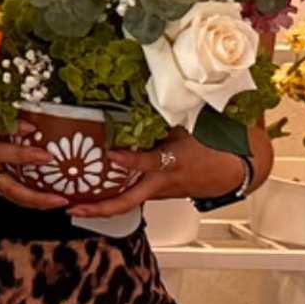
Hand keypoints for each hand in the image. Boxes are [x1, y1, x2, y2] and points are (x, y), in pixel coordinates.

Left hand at [61, 135, 248, 221]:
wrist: (232, 170)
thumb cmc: (211, 146)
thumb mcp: (189, 127)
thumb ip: (162, 118)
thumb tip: (137, 94)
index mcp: (172, 162)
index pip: (148, 163)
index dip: (130, 161)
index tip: (111, 154)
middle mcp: (161, 182)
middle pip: (128, 201)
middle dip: (100, 208)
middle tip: (74, 208)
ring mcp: (157, 192)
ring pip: (127, 203)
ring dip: (100, 207)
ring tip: (72, 205)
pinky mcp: (156, 195)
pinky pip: (131, 198)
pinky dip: (111, 198)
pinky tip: (91, 194)